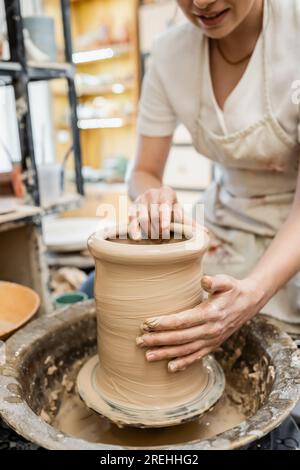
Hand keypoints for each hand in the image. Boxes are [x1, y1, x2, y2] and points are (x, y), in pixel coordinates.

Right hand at [128, 186, 190, 239]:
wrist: (149, 192)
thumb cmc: (168, 206)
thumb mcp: (178, 209)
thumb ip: (190, 221)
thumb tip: (205, 233)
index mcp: (167, 193)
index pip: (166, 206)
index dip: (165, 217)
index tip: (165, 228)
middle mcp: (153, 194)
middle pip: (155, 213)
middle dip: (158, 228)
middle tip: (161, 238)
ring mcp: (142, 200)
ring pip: (144, 217)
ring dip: (148, 230)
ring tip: (153, 238)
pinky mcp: (133, 207)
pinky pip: (132, 219)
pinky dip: (134, 228)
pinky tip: (137, 237)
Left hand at [136, 274, 265, 371]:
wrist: (250, 303)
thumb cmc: (233, 289)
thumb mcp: (226, 281)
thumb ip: (215, 281)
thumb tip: (204, 280)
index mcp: (210, 314)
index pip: (182, 321)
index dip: (164, 323)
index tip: (147, 323)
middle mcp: (210, 330)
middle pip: (180, 338)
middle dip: (158, 340)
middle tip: (140, 341)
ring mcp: (212, 340)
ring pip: (186, 350)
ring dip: (166, 354)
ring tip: (148, 356)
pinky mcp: (213, 345)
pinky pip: (197, 356)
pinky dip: (183, 363)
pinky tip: (170, 367)